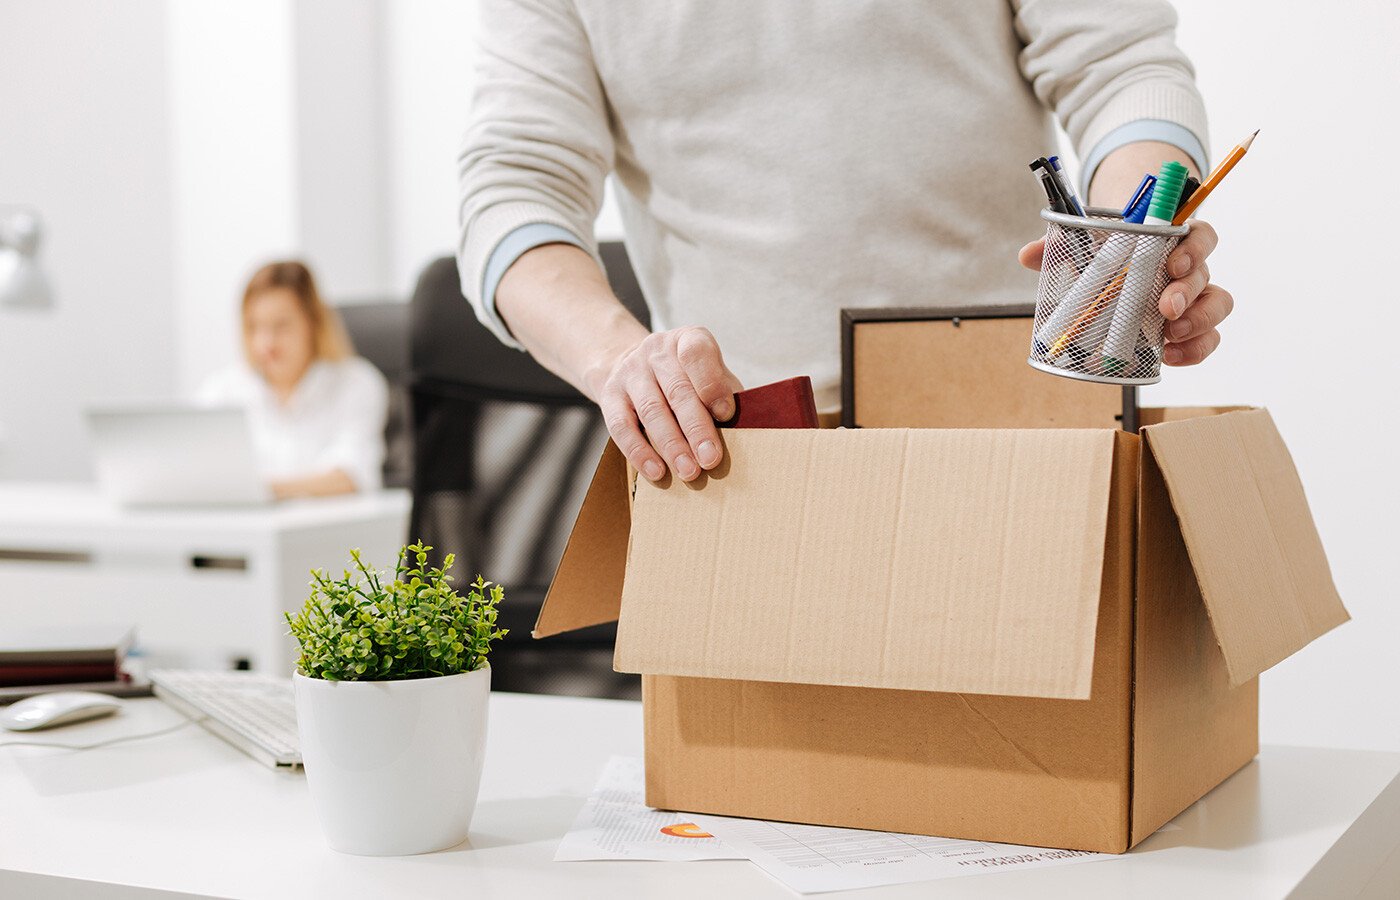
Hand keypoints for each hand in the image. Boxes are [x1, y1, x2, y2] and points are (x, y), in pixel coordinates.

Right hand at [597, 326, 742, 482]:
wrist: (629, 363)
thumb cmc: (684, 376)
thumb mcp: (708, 372)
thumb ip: (724, 393)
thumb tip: (743, 429)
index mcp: (687, 340)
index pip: (697, 354)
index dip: (711, 384)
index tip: (725, 414)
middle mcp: (656, 351)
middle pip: (677, 391)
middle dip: (697, 428)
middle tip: (710, 459)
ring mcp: (630, 371)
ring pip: (652, 411)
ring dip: (672, 445)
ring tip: (689, 471)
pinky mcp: (610, 394)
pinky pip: (621, 426)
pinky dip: (639, 451)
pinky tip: (656, 471)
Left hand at [1017, 218, 1233, 365]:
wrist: (1113, 275)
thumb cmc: (1106, 256)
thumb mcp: (1084, 246)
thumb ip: (1058, 247)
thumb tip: (1028, 255)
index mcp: (1171, 241)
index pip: (1200, 235)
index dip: (1194, 248)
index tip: (1173, 264)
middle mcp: (1189, 269)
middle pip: (1206, 274)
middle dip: (1188, 293)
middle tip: (1164, 309)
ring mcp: (1193, 299)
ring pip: (1217, 306)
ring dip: (1198, 323)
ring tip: (1168, 337)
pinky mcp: (1189, 328)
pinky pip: (1207, 339)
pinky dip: (1194, 350)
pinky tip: (1171, 357)